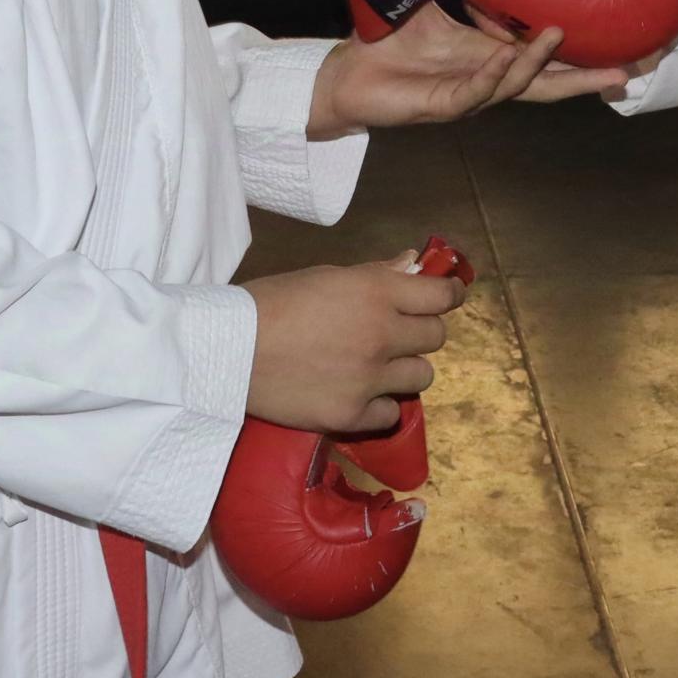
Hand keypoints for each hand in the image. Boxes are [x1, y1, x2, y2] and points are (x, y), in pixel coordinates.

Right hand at [243, 256, 466, 432]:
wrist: (228, 351)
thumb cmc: (271, 302)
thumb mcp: (327, 276)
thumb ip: (375, 274)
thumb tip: (412, 262)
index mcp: (377, 292)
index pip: (441, 296)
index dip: (449, 295)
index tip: (447, 297)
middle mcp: (382, 334)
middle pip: (435, 337)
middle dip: (421, 332)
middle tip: (398, 334)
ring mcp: (370, 378)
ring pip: (422, 376)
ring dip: (405, 369)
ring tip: (379, 367)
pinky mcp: (352, 414)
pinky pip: (391, 414)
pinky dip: (380, 406)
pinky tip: (359, 395)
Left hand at [312, 0, 629, 131]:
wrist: (348, 73)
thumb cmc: (388, 40)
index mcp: (491, 53)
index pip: (542, 58)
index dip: (576, 57)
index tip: (615, 49)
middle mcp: (489, 77)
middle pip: (547, 83)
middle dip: (584, 79)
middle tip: (624, 72)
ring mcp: (471, 94)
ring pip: (517, 85)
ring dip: (538, 61)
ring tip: (557, 35)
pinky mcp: (445, 106)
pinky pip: (477, 91)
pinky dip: (494, 75)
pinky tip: (508, 56)